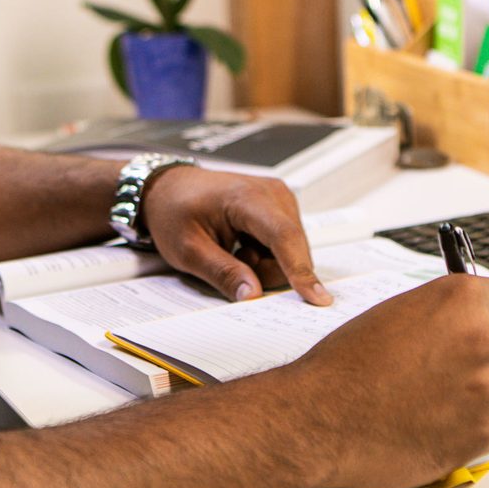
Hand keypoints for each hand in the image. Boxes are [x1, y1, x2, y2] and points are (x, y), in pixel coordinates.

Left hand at [141, 166, 330, 304]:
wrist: (171, 188)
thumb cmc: (175, 211)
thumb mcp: (188, 249)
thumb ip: (222, 273)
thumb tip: (252, 296)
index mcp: (247, 197)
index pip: (283, 236)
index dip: (300, 270)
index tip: (317, 299)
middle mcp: (272, 194)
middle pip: (292, 251)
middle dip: (266, 272)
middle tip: (230, 264)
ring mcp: (280, 199)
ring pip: (292, 253)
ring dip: (264, 264)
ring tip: (234, 251)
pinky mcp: (281, 209)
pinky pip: (286, 247)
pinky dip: (266, 256)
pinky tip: (242, 247)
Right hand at [281, 275, 488, 487]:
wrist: (321, 418)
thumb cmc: (347, 366)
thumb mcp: (397, 313)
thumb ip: (444, 312)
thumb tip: (475, 317)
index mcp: (459, 301)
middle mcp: (480, 339)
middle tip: (476, 363)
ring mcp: (485, 388)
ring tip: (458, 393)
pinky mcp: (481, 433)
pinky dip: (481, 421)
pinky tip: (446, 418)